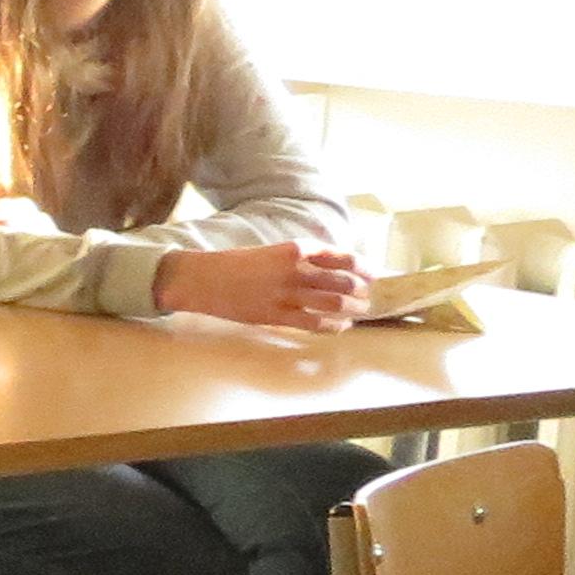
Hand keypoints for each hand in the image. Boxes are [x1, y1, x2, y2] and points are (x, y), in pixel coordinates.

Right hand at [154, 239, 365, 329]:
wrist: (202, 279)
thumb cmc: (235, 264)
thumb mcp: (272, 252)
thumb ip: (301, 259)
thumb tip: (331, 269)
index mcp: (294, 249)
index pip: (341, 257)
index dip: (362, 266)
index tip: (371, 273)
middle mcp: (295, 270)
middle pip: (343, 280)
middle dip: (361, 289)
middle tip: (367, 294)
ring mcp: (286, 294)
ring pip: (334, 302)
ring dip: (353, 307)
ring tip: (361, 310)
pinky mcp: (277, 316)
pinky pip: (315, 323)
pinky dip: (334, 325)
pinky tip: (341, 325)